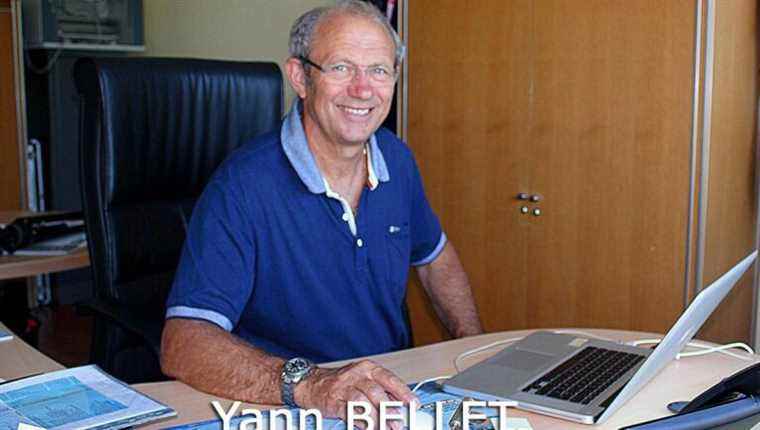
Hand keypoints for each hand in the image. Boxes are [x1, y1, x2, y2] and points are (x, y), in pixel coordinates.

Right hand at [294, 360, 417, 428]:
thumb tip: (401, 405)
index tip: (413, 404)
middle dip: (390, 409)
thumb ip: (381, 391)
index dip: (403, 392)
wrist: (312, 384)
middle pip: (376, 392)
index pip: (389, 379)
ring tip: (386, 427)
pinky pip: (349, 412)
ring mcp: (344, 388)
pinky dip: (361, 421)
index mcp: (368, 369)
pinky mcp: (334, 401)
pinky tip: (369, 427)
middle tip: (399, 422)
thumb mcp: (364, 380)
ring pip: (363, 402)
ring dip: (377, 418)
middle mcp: (356, 375)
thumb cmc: (342, 383)